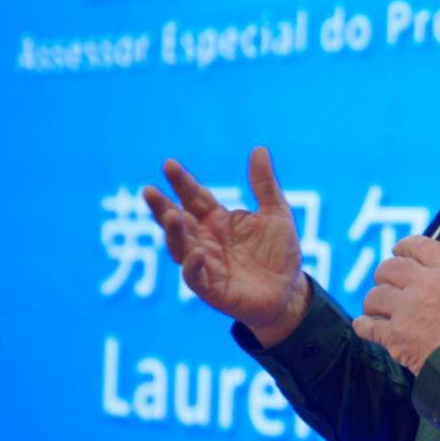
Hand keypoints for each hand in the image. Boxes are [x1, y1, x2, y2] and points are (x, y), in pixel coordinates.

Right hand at [142, 147, 310, 346]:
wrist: (290, 291)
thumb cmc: (279, 252)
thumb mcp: (276, 213)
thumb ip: (264, 185)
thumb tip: (259, 149)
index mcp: (217, 220)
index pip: (194, 198)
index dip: (182, 182)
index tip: (169, 164)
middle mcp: (205, 240)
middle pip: (178, 221)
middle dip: (162, 207)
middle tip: (149, 191)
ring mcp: (206, 264)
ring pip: (180, 248)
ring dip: (174, 233)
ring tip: (170, 215)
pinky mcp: (212, 289)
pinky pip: (196, 278)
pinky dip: (193, 266)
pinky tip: (196, 253)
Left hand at [353, 236, 439, 374]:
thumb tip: (424, 277)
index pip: (419, 245)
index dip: (405, 246)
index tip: (398, 250)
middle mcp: (426, 285)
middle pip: (391, 267)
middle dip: (384, 275)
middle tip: (386, 283)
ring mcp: (407, 310)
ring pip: (375, 296)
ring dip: (374, 303)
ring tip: (378, 310)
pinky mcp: (394, 335)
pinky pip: (367, 325)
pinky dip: (364, 325)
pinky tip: (365, 325)